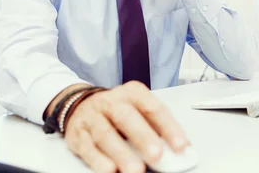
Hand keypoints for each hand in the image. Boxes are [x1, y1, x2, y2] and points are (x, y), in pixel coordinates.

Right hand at [64, 81, 188, 172]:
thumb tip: (180, 148)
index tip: (181, 146)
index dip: (168, 127)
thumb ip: (157, 127)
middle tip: (157, 156)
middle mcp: (111, 102)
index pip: (153, 108)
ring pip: (106, 134)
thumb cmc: (117, 110)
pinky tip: (110, 170)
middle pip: (126, 117)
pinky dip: (98, 161)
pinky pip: (87, 147)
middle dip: (143, 138)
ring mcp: (92, 117)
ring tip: (136, 170)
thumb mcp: (138, 109)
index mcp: (132, 92)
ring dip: (122, 154)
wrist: (80, 105)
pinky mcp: (77, 135)